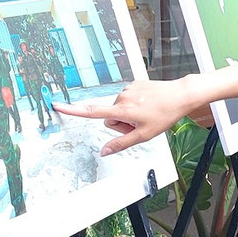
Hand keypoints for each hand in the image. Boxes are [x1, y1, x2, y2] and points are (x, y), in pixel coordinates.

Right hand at [52, 75, 203, 155]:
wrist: (180, 95)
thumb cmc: (164, 115)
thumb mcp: (144, 135)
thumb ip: (121, 144)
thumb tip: (104, 152)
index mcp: (122, 110)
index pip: (92, 112)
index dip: (73, 110)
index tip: (57, 105)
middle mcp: (122, 97)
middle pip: (110, 117)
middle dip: (121, 123)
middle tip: (140, 124)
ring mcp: (128, 89)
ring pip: (119, 109)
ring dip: (128, 114)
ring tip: (146, 113)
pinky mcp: (133, 84)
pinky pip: (127, 99)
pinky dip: (134, 105)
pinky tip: (147, 105)